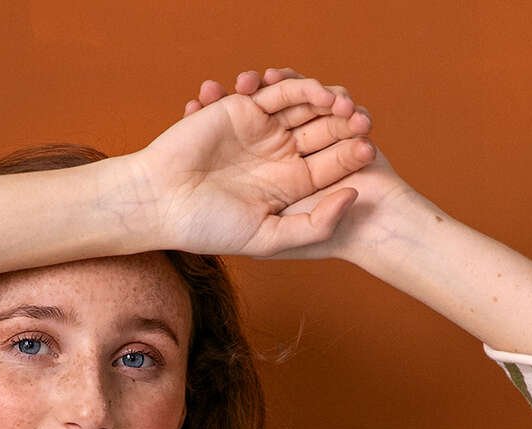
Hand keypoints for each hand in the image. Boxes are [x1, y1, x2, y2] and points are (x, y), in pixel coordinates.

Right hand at [131, 71, 376, 258]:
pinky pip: (279, 91)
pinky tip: (317, 92)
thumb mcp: (269, 238)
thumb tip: (355, 196)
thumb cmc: (210, 227)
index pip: (331, 167)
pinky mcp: (246, 107)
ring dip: (329, 102)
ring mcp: (265, 130)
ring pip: (307, 108)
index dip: (351, 156)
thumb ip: (315, 224)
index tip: (369, 151)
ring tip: (342, 104)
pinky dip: (298, 85)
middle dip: (346, 125)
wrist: (162, 201)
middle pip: (325, 133)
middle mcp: (281, 156)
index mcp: (291, 188)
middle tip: (362, 120)